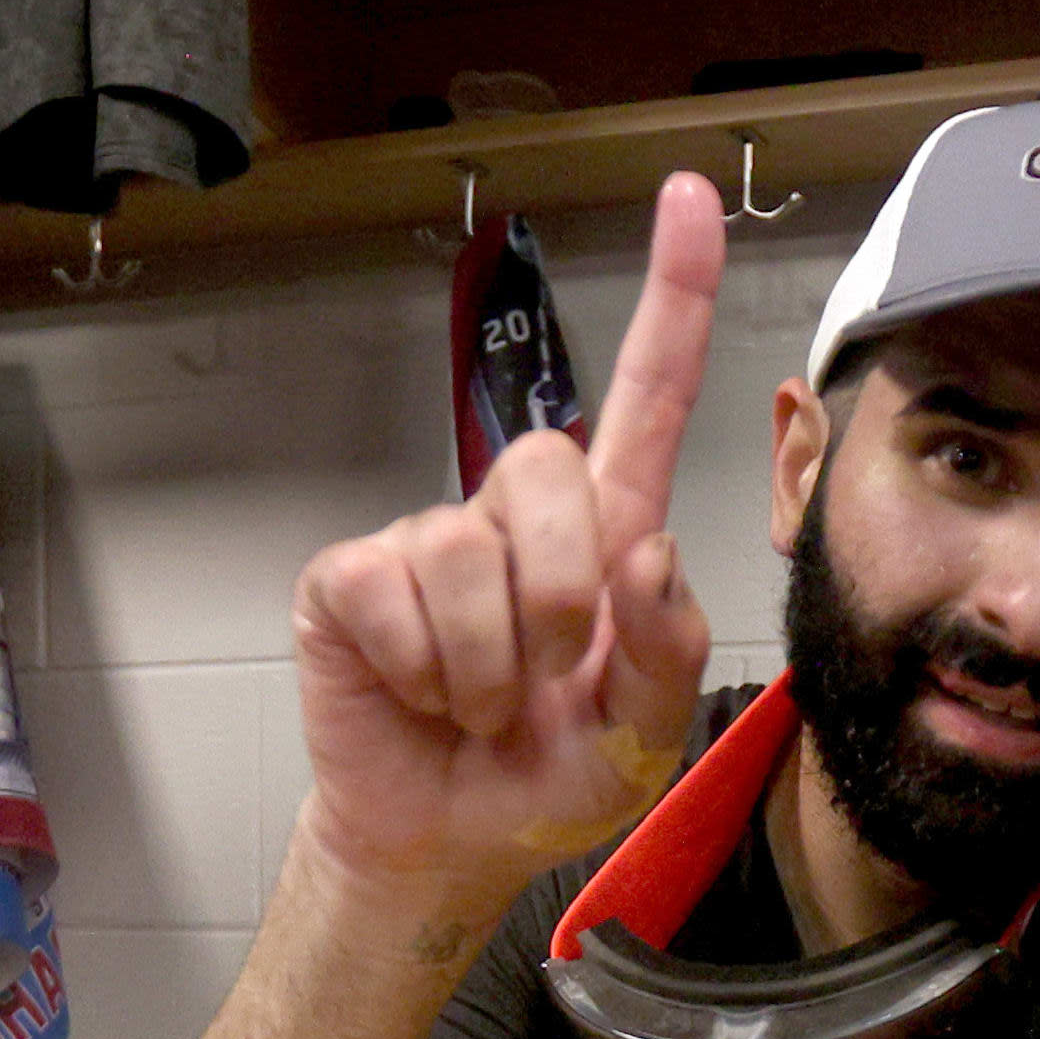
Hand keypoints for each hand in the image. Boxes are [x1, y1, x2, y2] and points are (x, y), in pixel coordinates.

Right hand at [288, 171, 725, 903]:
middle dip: (559, 603)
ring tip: (478, 705)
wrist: (450, 841)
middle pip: (546, 473)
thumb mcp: (643, 733)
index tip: (686, 197)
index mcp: (606, 535)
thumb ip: (668, 647)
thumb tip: (646, 550)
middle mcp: (515, 516)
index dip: (673, 300)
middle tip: (544, 680)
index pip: (648, 399)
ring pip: (469, 558)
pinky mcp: (352, 578)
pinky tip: (421, 695)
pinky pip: (394, 596)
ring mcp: (427, 540)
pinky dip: (422, 672)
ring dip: (488, 667)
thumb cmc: (551, 774)